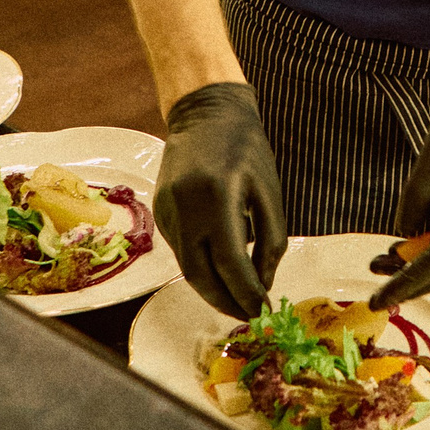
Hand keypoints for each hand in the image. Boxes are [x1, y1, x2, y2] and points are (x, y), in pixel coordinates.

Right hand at [155, 81, 286, 320]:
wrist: (204, 113)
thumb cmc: (245, 148)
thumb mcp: (269, 190)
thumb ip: (270, 239)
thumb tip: (262, 283)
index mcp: (217, 197)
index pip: (231, 262)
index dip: (247, 293)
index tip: (264, 311)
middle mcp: (185, 207)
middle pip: (201, 276)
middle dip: (226, 302)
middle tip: (249, 316)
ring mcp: (166, 212)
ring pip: (188, 268)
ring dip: (213, 291)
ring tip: (238, 302)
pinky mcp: (159, 214)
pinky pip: (182, 251)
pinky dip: (202, 268)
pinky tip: (221, 272)